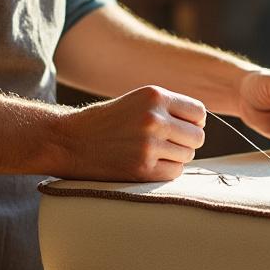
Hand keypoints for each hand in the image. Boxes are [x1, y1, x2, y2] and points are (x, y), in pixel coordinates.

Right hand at [54, 86, 205, 181]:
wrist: (68, 141)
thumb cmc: (106, 122)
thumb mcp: (137, 102)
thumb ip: (168, 109)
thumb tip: (201, 124)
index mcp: (155, 96)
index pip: (199, 112)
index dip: (193, 123)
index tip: (180, 128)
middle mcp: (155, 118)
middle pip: (197, 137)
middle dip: (186, 142)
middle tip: (165, 144)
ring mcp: (149, 144)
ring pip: (187, 156)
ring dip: (174, 157)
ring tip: (150, 153)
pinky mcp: (142, 168)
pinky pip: (174, 173)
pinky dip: (165, 172)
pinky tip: (147, 165)